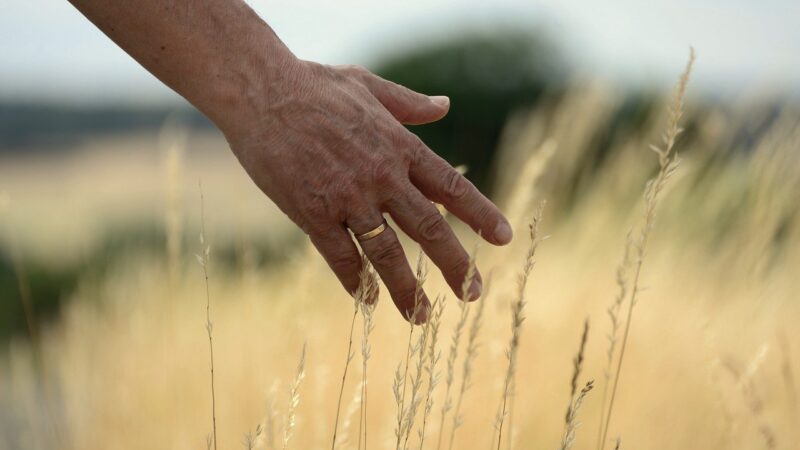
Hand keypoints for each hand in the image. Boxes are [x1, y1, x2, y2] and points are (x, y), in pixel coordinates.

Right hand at [223, 59, 512, 321]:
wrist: (260, 92)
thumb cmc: (315, 85)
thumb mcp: (369, 85)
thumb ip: (409, 104)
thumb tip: (445, 105)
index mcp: (400, 146)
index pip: (452, 187)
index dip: (481, 215)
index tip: (504, 238)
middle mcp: (381, 176)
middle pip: (428, 229)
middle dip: (455, 265)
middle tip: (473, 293)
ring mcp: (347, 197)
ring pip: (386, 253)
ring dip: (406, 289)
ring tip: (421, 316)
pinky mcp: (312, 213)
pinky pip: (339, 256)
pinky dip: (354, 280)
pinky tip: (365, 299)